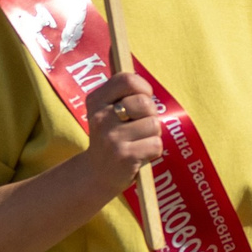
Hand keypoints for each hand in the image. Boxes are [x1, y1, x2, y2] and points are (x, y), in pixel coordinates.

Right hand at [79, 71, 163, 195]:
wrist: (97, 174)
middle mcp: (101, 118)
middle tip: (140, 125)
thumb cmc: (111, 136)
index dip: (142, 87)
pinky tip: (140, 154)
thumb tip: (138, 78)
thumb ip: (124, 94)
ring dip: (153, 133)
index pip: (127, 79)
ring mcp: (112, 138)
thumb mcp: (107, 111)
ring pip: (154, 124)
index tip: (142, 98)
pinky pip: (156, 144)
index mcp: (96, 101)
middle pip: (145, 102)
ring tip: (139, 140)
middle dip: (151, 113)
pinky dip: (154, 150)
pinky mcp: (125, 156)